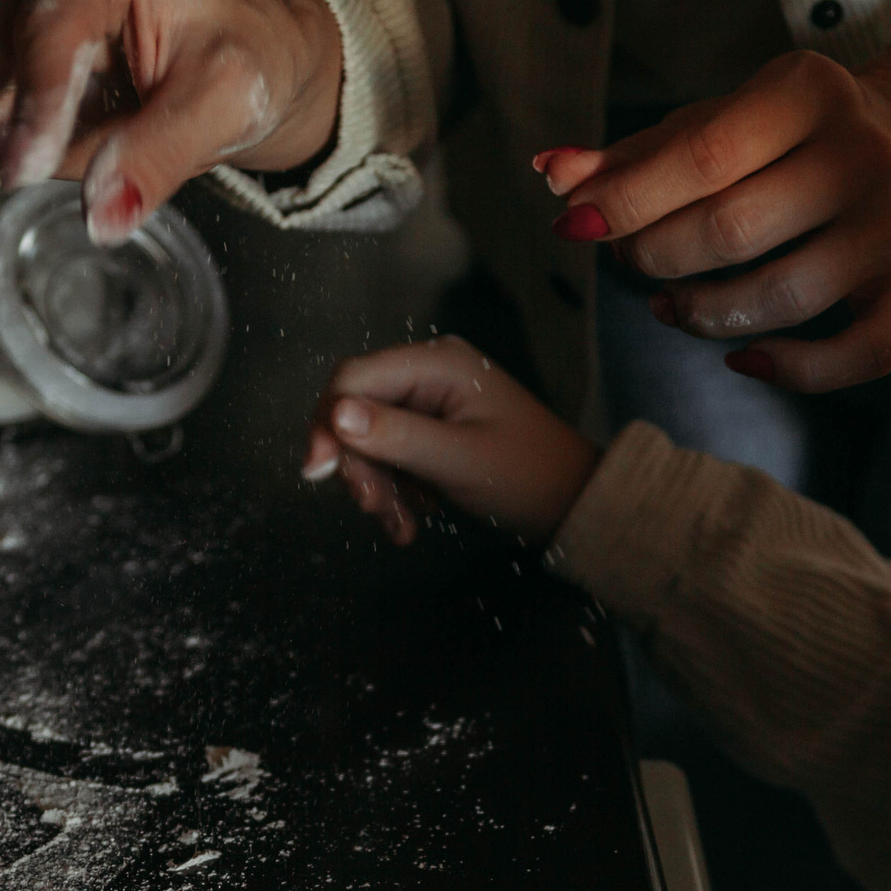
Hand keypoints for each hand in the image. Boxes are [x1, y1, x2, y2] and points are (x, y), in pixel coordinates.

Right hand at [302, 337, 600, 545]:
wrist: (574, 504)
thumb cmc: (527, 475)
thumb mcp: (458, 459)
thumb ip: (396, 436)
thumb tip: (335, 415)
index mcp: (437, 364)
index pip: (353, 378)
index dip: (326, 423)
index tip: (317, 473)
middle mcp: (428, 374)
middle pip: (355, 411)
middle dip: (358, 465)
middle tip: (374, 509)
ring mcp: (430, 403)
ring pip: (369, 441)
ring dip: (376, 487)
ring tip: (402, 526)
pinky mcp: (432, 433)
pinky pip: (391, 458)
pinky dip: (393, 492)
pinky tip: (413, 521)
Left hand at [537, 47, 890, 390]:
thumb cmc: (788, 138)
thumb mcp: (718, 121)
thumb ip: (634, 154)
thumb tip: (550, 174)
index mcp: (809, 93)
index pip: (701, 156)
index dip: (625, 201)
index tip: (573, 223)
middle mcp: (862, 155)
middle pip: (732, 231)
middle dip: (656, 257)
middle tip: (630, 262)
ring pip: (781, 297)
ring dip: (702, 315)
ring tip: (667, 305)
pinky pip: (857, 355)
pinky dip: (792, 371)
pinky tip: (741, 358)